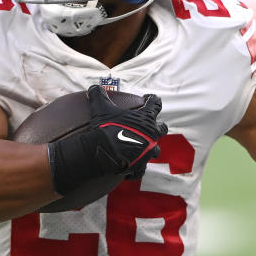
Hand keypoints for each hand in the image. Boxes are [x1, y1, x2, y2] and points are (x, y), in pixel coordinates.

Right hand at [48, 86, 167, 194]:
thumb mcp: (101, 108)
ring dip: (149, 148)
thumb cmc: (106, 128)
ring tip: (141, 147)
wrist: (104, 152)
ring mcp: (147, 151)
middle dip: (158, 126)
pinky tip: (130, 167)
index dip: (152, 99)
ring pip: (155, 150)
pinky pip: (141, 168)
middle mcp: (151, 135)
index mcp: (145, 119)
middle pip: (161, 128)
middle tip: (150, 125)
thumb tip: (94, 87)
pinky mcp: (141, 166)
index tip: (148, 98)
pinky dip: (136, 167)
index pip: (155, 104)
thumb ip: (99, 95)